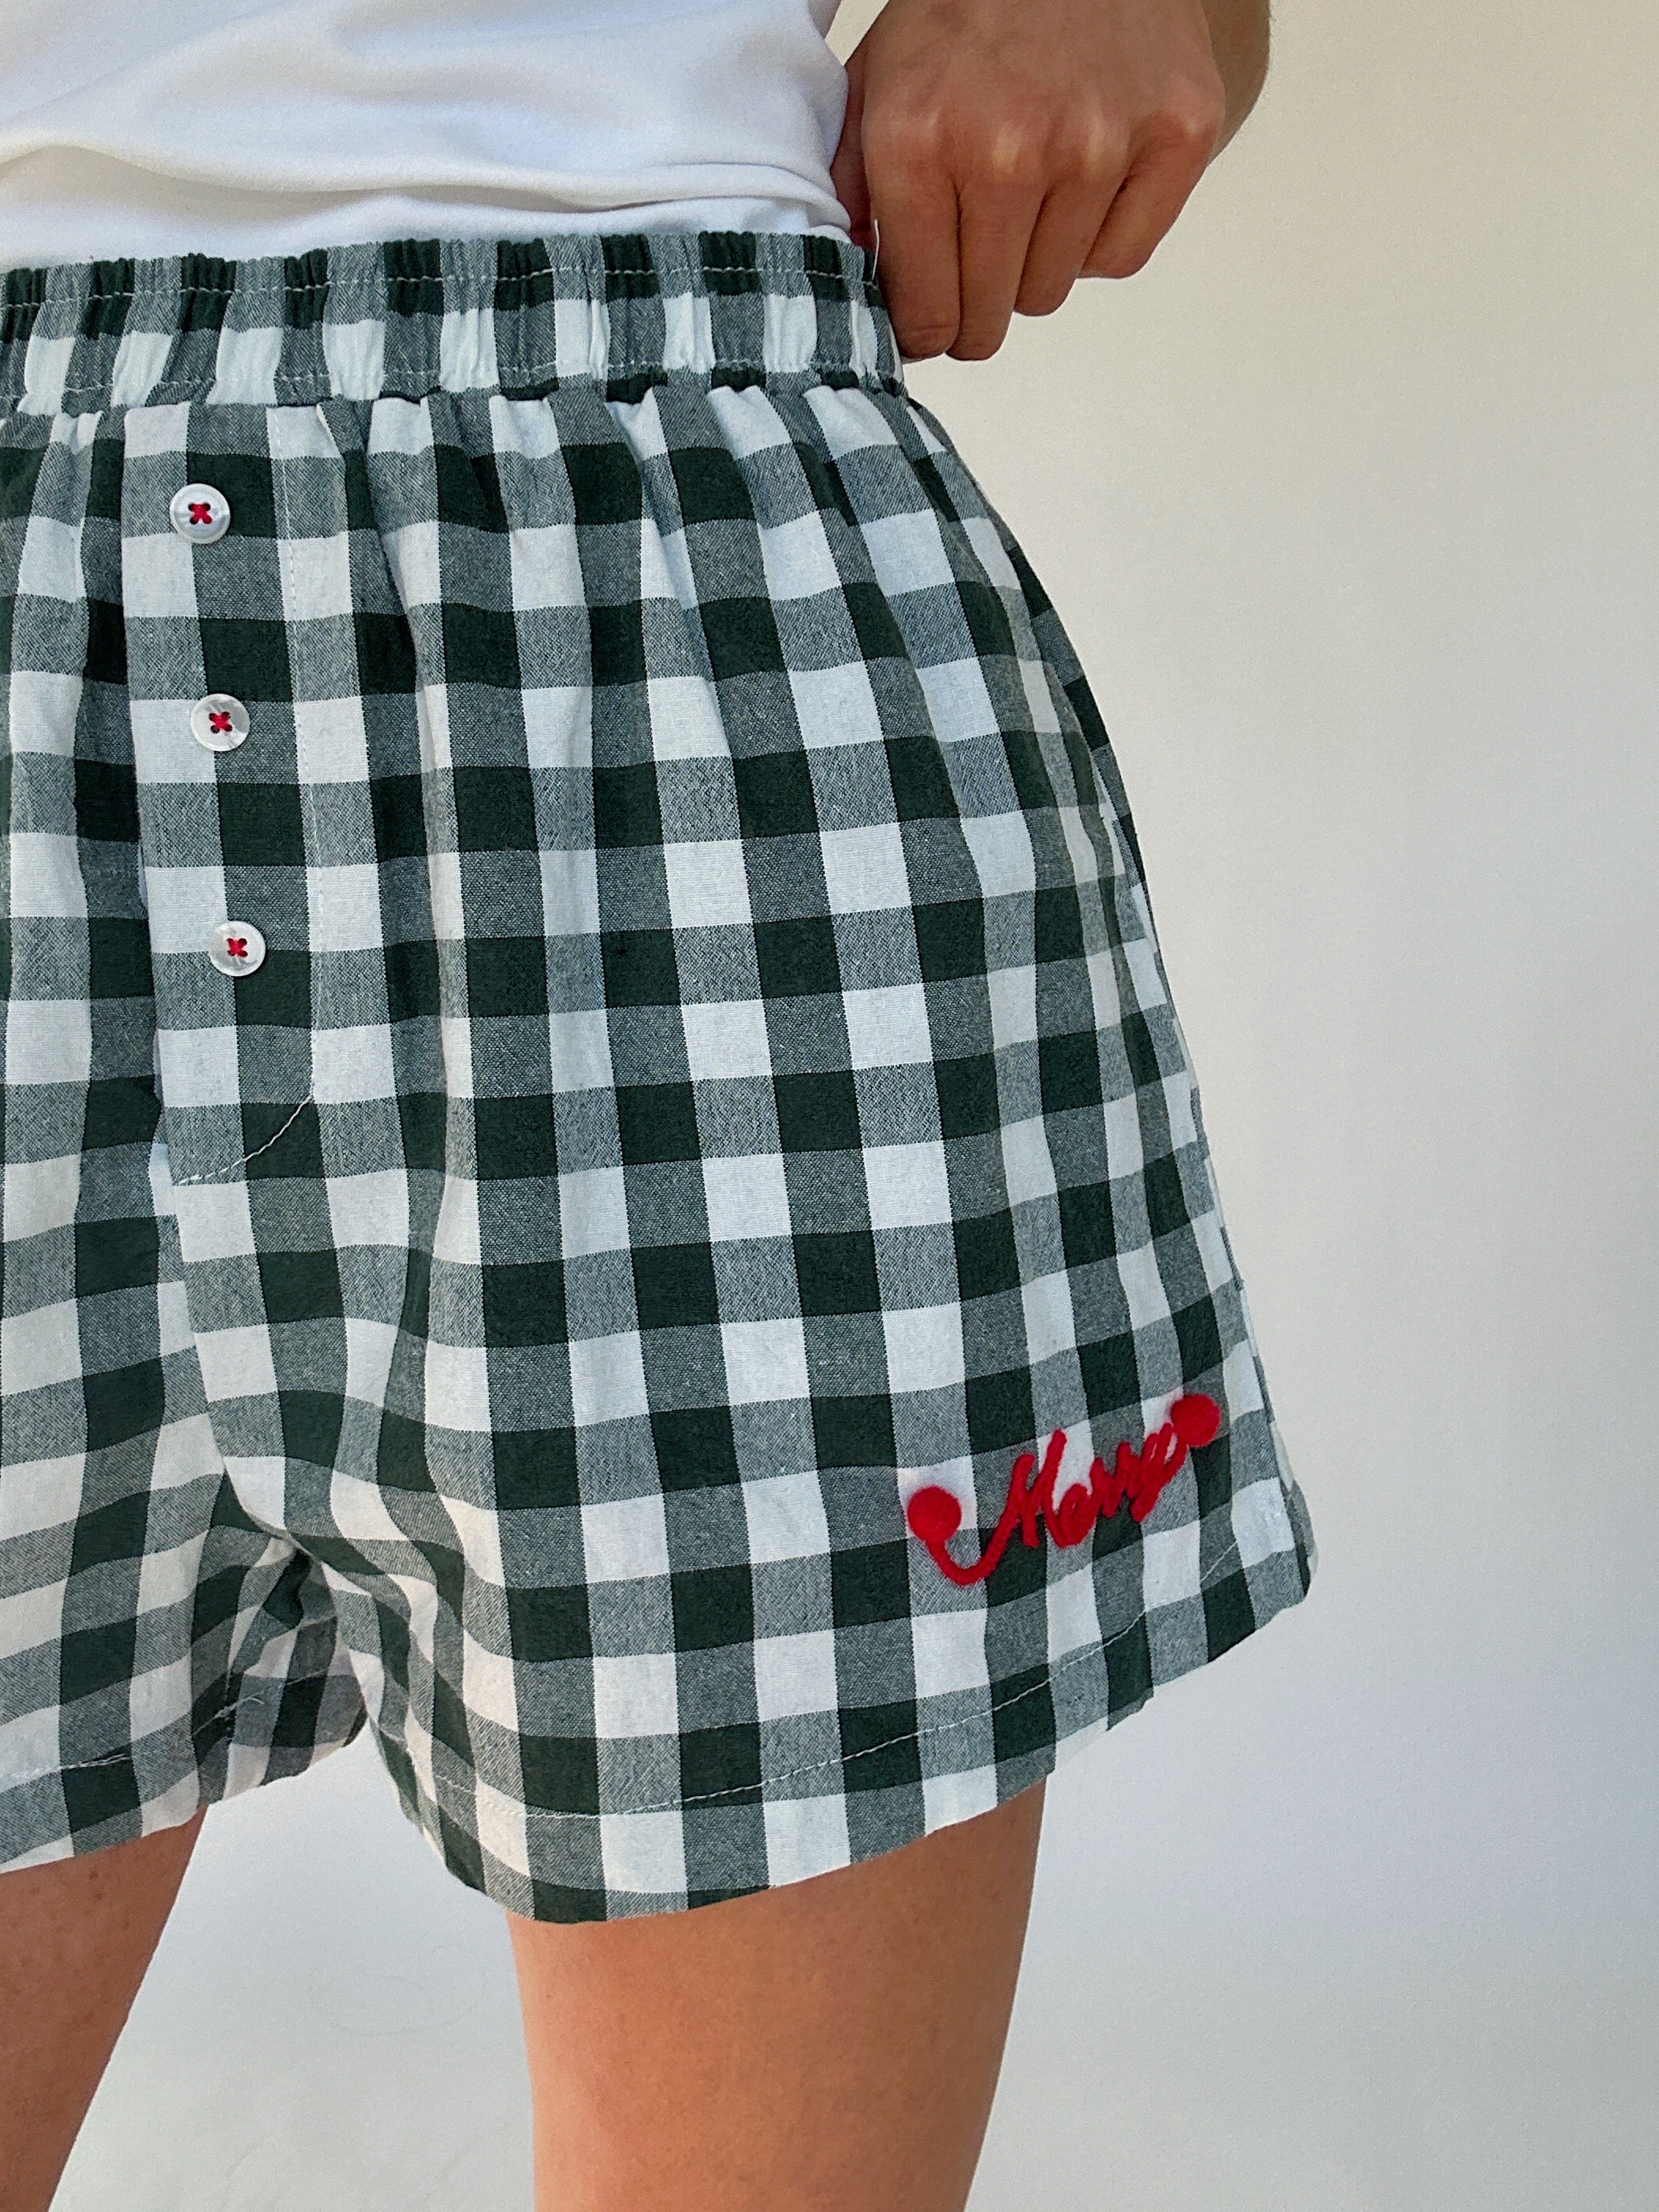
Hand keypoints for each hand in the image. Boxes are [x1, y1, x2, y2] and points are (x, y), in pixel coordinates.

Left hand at [830, 0, 1236, 361]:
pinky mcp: (1175, 136)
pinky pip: (1119, 258)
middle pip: (989, 316)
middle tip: (974, 267)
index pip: (926, 314)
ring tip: (1028, 194)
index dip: (924, 332)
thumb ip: (852, 185)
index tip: (929, 323)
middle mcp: (1010, 150)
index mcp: (921, 138)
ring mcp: (1098, 145)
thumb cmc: (968, 8)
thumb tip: (855, 287)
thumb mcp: (879, 80)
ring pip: (1051, 290)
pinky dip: (1095, 241)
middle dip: (973, 307)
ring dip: (1033, 263)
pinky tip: (1079, 184)